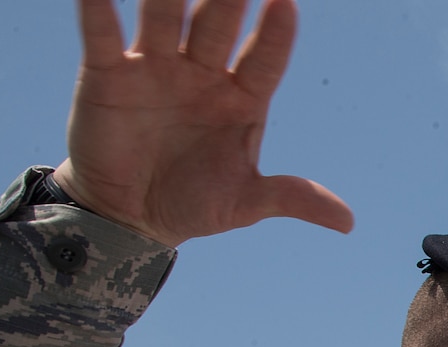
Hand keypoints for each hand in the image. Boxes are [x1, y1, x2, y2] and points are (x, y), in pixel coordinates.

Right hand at [51, 0, 353, 246]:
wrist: (130, 216)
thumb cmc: (194, 202)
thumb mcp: (246, 204)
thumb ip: (292, 197)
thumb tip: (348, 223)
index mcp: (242, 98)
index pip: (265, 58)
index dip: (276, 33)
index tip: (287, 3)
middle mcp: (202, 73)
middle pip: (217, 26)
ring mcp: (155, 67)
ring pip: (165, 17)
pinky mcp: (108, 73)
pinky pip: (103, 33)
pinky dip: (99, 8)